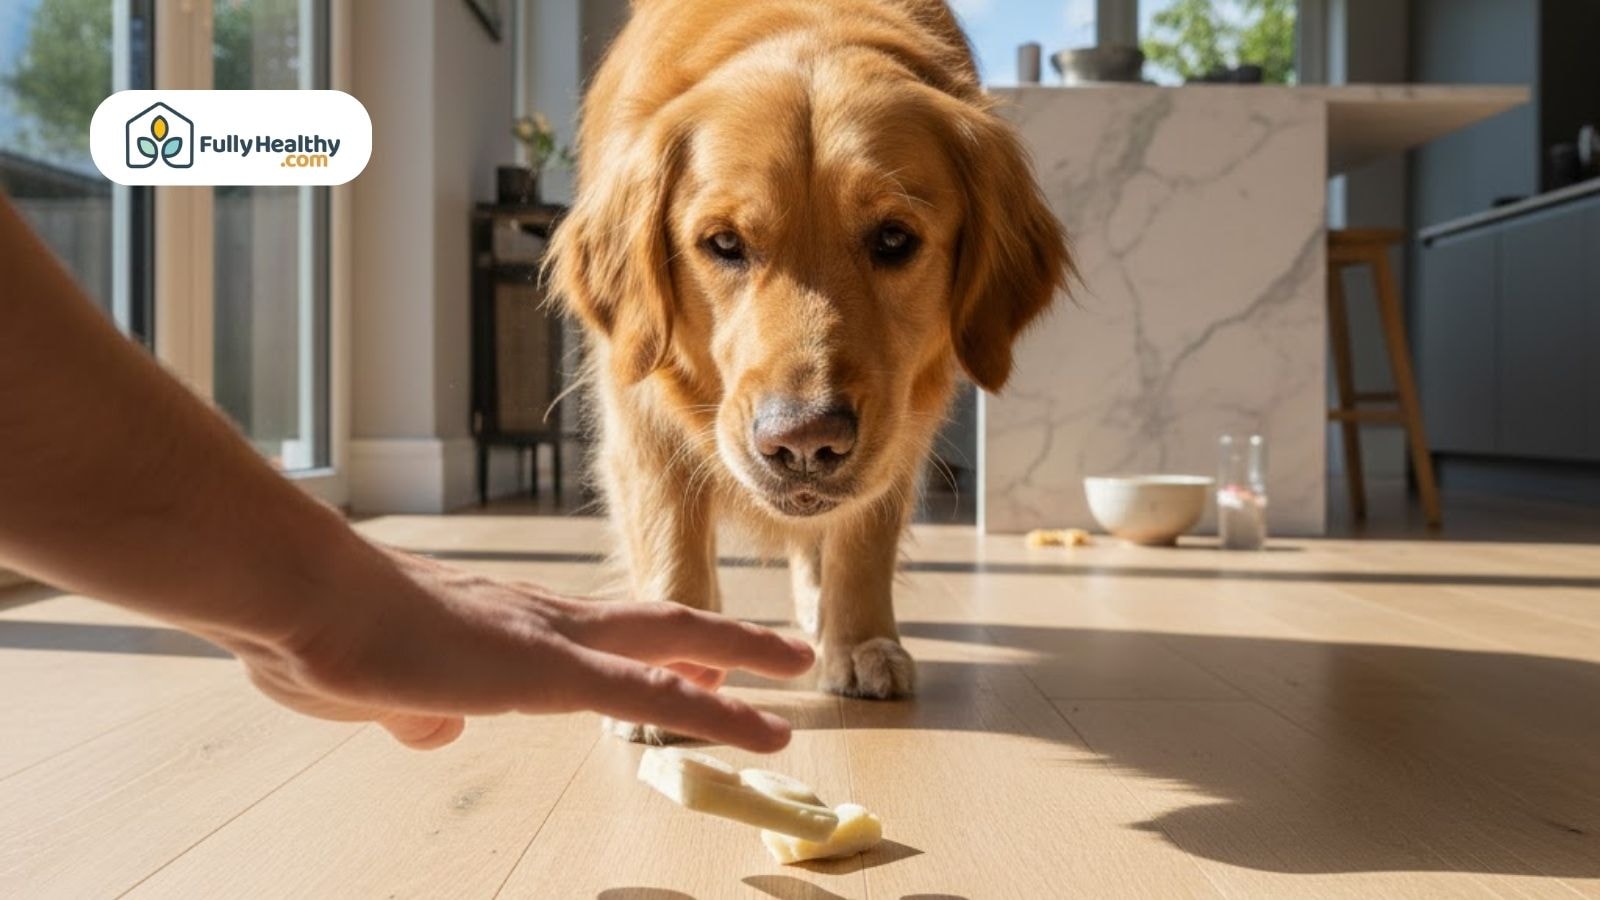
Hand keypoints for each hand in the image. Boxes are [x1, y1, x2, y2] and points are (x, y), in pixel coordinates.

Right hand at [214, 545, 813, 751]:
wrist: (300, 598)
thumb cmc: (324, 635)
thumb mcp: (377, 690)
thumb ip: (418, 708)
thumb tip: (433, 729)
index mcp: (509, 626)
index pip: (605, 636)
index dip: (659, 650)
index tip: (706, 662)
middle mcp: (545, 620)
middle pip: (658, 624)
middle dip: (724, 641)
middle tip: (784, 652)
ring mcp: (551, 640)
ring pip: (670, 644)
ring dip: (740, 658)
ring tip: (798, 667)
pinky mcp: (545, 670)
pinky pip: (646, 692)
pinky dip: (710, 709)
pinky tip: (758, 723)